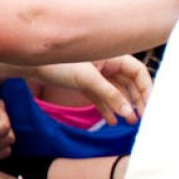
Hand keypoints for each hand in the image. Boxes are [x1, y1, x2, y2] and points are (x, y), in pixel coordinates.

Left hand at [17, 57, 151, 123]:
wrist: (30, 63)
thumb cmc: (58, 64)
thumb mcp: (88, 80)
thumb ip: (110, 95)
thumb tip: (129, 113)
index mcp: (113, 57)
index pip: (139, 73)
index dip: (146, 89)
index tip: (148, 107)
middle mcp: (108, 64)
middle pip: (130, 84)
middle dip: (136, 101)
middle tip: (140, 118)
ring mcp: (97, 74)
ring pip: (117, 92)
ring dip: (123, 107)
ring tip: (128, 122)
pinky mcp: (86, 84)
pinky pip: (102, 97)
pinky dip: (107, 109)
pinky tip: (110, 121)